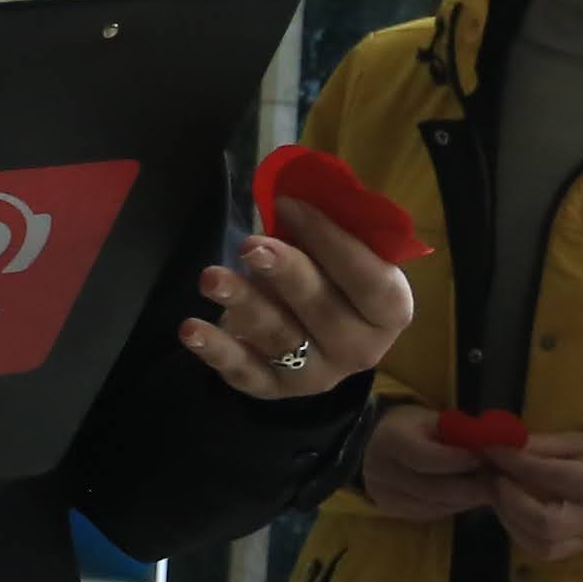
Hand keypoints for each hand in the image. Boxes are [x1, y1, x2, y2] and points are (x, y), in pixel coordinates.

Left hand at [175, 196, 415, 399]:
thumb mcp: (343, 252)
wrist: (319, 336)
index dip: (331, 241)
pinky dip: (218, 351)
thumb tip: (288, 191)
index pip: (368, 278)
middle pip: (324, 311)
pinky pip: (246, 373)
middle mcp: (361, 349)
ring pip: (281, 339)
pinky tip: (192, 329)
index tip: (290, 205)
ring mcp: (318, 375)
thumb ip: (328, 229)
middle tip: (250, 246)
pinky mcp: (276, 390)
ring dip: (244, 306)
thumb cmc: (333, 277)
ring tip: (211, 279)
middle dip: (285, 275)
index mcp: (390, 310)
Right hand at [354, 403, 503, 523]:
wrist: (375, 445)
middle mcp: (382, 472)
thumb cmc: (412, 427)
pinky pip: (430, 514)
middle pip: (432, 489)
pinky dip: (454, 507)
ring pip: (434, 506)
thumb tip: (492, 451)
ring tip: (488, 491)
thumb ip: (458, 435)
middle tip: (496, 484)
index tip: (485, 460)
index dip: (458, 461)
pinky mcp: (394, 512)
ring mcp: (386, 496)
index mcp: (390, 441)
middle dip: (469, 488)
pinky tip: (468, 498)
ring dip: (465, 501)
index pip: (426, 457)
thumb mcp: (432, 420)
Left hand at [487, 429, 582, 564]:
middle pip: (544, 521)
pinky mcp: (578, 551)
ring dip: (509, 518)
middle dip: (509, 500)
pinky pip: (542, 551)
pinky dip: (519, 533)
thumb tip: (501, 443)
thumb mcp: (579, 441)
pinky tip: (511, 512)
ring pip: (540, 543)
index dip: (514, 463)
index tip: (490, 449)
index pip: (549, 476)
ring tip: (497, 493)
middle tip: (492, 478)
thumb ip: (541, 445)